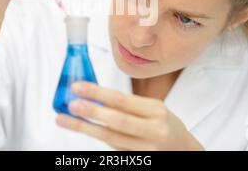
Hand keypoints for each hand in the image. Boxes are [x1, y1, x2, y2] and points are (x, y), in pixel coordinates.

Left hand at [55, 81, 203, 150]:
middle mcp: (153, 130)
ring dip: (85, 128)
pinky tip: (85, 131)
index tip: (78, 87)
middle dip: (91, 111)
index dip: (97, 93)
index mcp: (156, 110)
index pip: (122, 99)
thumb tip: (95, 97)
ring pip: (111, 138)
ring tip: (65, 120)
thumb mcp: (153, 109)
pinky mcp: (140, 161)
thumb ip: (128, 105)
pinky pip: (114, 150)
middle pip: (117, 120)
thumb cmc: (165, 125)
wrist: (182, 150)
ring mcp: (147, 149)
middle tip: (71, 104)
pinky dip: (98, 140)